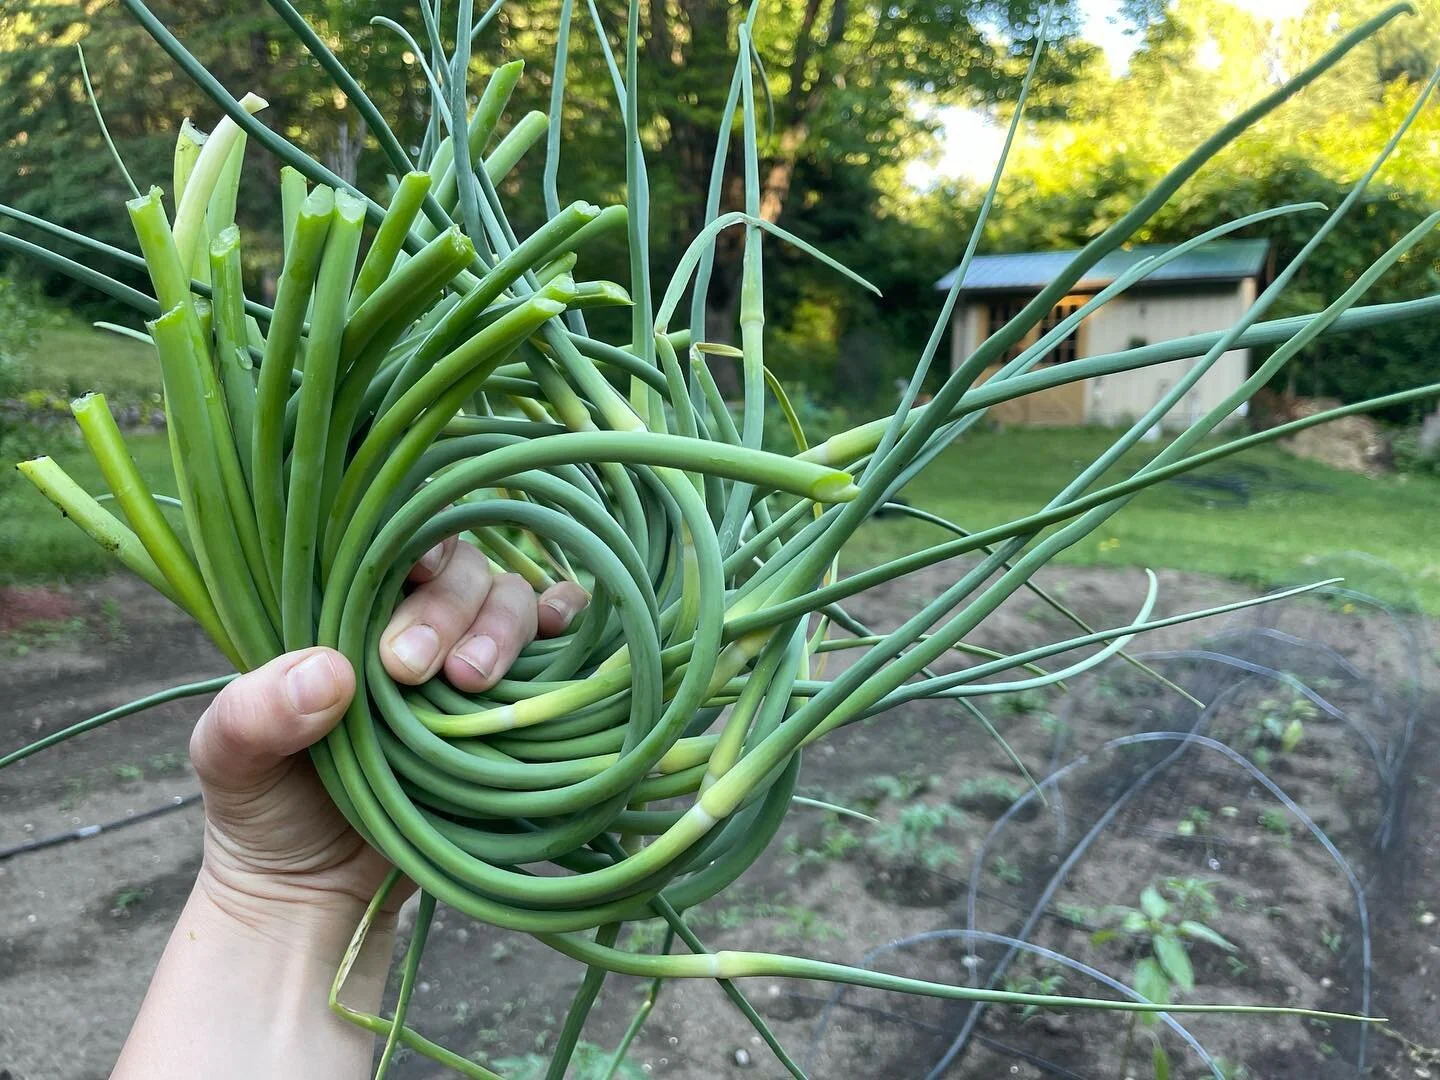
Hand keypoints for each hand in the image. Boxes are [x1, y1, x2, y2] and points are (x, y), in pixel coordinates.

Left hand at [189, 537, 587, 926]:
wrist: (313, 893)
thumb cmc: (263, 810)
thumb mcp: (229, 761)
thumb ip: (255, 714)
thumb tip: (329, 672)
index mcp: (344, 612)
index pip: (390, 542)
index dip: (411, 544)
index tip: (409, 579)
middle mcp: (411, 622)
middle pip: (460, 569)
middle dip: (448, 609)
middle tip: (411, 670)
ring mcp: (464, 662)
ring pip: (510, 600)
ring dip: (503, 629)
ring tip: (471, 684)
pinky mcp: (507, 708)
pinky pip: (556, 647)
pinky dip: (568, 625)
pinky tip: (561, 635)